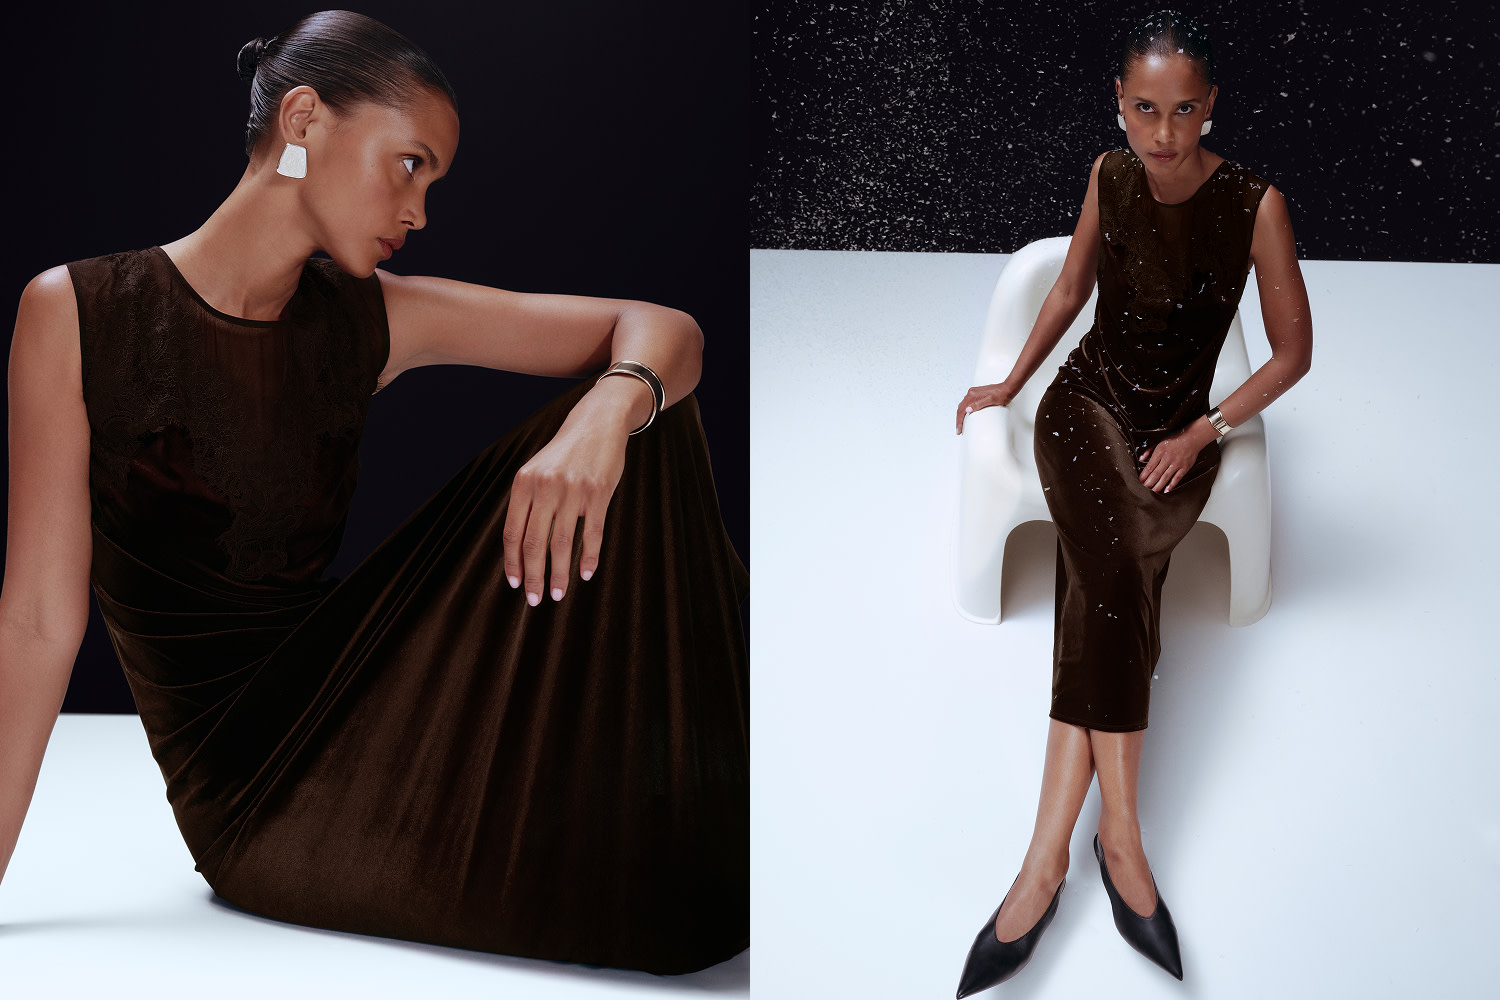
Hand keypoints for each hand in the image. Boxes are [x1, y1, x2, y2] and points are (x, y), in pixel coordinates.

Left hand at [502, 383, 637, 604]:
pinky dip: (588, 557)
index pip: (513, 533)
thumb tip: (521, 549)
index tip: (515, 584)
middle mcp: (545, 487)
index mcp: (523, 483)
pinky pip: (591, 534)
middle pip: (534, 543)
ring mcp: (572, 490)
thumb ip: (527, 504)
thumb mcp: (537, 472)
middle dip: (533, 577)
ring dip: (559, 574)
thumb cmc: (565, 454)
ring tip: (559, 594)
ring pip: (561, 543)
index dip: (512, 563)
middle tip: (535, 599)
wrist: (597, 424)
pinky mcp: (598, 493)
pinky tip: (585, 573)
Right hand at [955, 381, 1019, 433]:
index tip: (959, 430)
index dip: (959, 421)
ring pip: (963, 406)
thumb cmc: (1002, 394)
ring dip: (960, 415)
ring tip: (960, 424)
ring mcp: (973, 393)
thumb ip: (978, 404)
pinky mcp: (977, 394)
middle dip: (958, 420)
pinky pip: (967, 403)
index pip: (962, 410)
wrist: (1008, 388)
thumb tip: (967, 409)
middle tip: (959, 430)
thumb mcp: (991, 400)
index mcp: (972, 395)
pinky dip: (964, 410)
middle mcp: (971, 393)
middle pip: (960, 408)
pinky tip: (966, 415)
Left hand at [1137, 417, 1215, 493]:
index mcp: (1160, 452)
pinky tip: (1166, 490)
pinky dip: (1171, 485)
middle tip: (1143, 490)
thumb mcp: (1159, 441)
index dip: (1143, 476)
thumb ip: (1149, 450)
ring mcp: (1176, 464)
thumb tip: (1140, 458)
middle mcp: (1167, 459)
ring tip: (1152, 492)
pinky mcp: (1184, 467)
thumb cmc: (1175, 439)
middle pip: (1156, 474)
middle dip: (1148, 483)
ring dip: (1158, 486)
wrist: (1192, 437)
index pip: (1149, 467)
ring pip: (1165, 478)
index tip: (1139, 482)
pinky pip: (1177, 478)